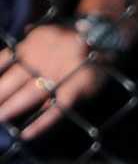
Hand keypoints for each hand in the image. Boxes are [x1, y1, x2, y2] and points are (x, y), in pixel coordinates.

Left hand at [0, 25, 108, 140]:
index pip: (4, 60)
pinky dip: (40, 123)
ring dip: (11, 108)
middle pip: (12, 80)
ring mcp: (55, 76)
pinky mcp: (72, 91)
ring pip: (27, 95)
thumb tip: (25, 30)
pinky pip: (54, 110)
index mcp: (31, 46)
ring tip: (0, 119)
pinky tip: (27, 133)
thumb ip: (35, 35)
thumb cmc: (76, 35)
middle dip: (0, 94)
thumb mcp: (52, 29)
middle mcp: (39, 60)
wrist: (102, 35)